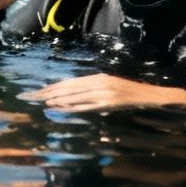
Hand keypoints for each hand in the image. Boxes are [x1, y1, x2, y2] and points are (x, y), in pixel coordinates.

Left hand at [22, 73, 185, 112]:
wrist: (153, 96)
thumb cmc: (132, 94)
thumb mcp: (112, 88)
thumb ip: (95, 92)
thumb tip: (75, 99)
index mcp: (99, 78)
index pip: (70, 83)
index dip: (53, 86)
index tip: (38, 91)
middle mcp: (99, 82)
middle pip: (69, 87)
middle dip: (49, 92)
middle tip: (32, 95)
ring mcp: (104, 93)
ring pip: (75, 95)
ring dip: (57, 98)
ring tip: (41, 101)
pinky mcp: (109, 103)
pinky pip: (87, 106)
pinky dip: (72, 107)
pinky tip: (61, 108)